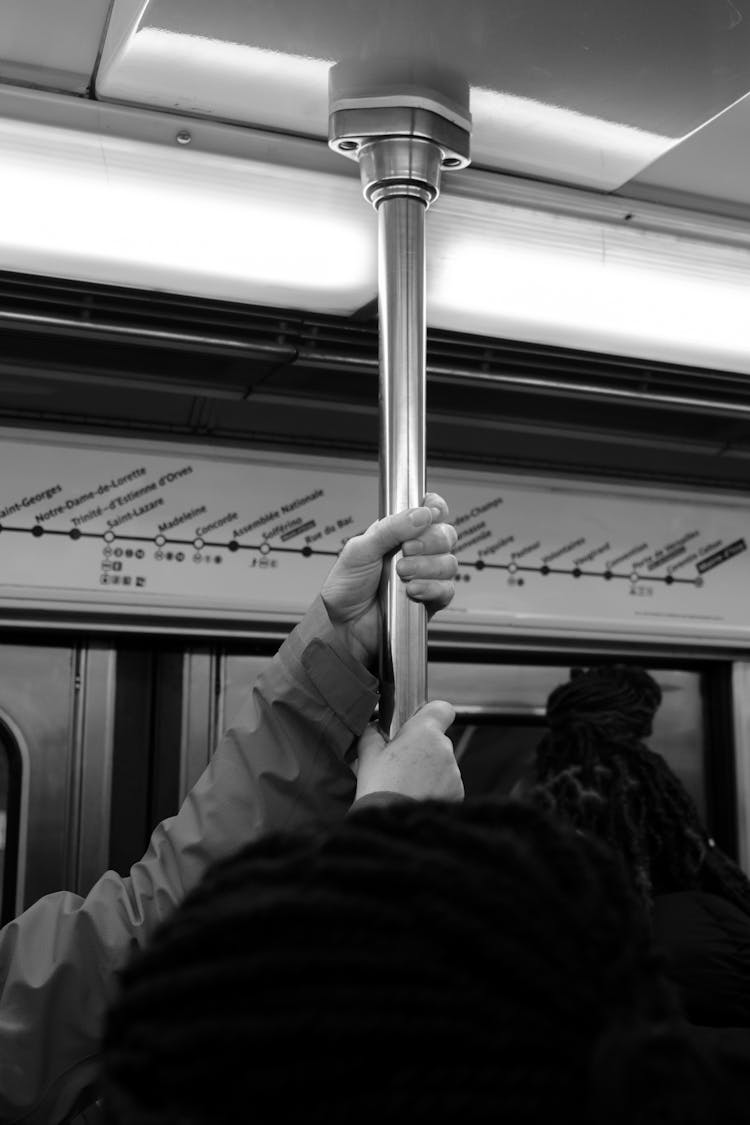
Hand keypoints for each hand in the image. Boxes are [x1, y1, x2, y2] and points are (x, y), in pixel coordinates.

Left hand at [320, 492, 457, 665]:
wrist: (343, 624)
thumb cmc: (347, 586)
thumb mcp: (360, 549)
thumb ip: (390, 528)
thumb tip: (421, 513)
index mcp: (400, 533)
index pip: (430, 511)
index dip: (435, 508)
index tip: (431, 511)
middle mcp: (417, 552)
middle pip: (446, 534)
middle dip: (429, 541)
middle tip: (406, 550)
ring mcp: (426, 576)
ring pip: (449, 562)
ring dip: (427, 566)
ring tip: (402, 573)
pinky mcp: (431, 600)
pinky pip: (447, 589)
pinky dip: (431, 587)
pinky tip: (412, 590)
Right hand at [354, 700, 462, 802]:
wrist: (392, 824)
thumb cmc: (379, 786)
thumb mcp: (367, 753)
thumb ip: (373, 732)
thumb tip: (376, 727)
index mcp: (425, 732)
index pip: (442, 709)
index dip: (431, 714)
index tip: (419, 724)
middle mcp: (444, 749)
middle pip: (438, 740)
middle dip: (423, 748)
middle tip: (401, 764)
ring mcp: (453, 773)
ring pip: (442, 764)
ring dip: (429, 771)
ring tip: (407, 786)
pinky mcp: (457, 793)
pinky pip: (447, 785)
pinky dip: (435, 789)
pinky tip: (417, 798)